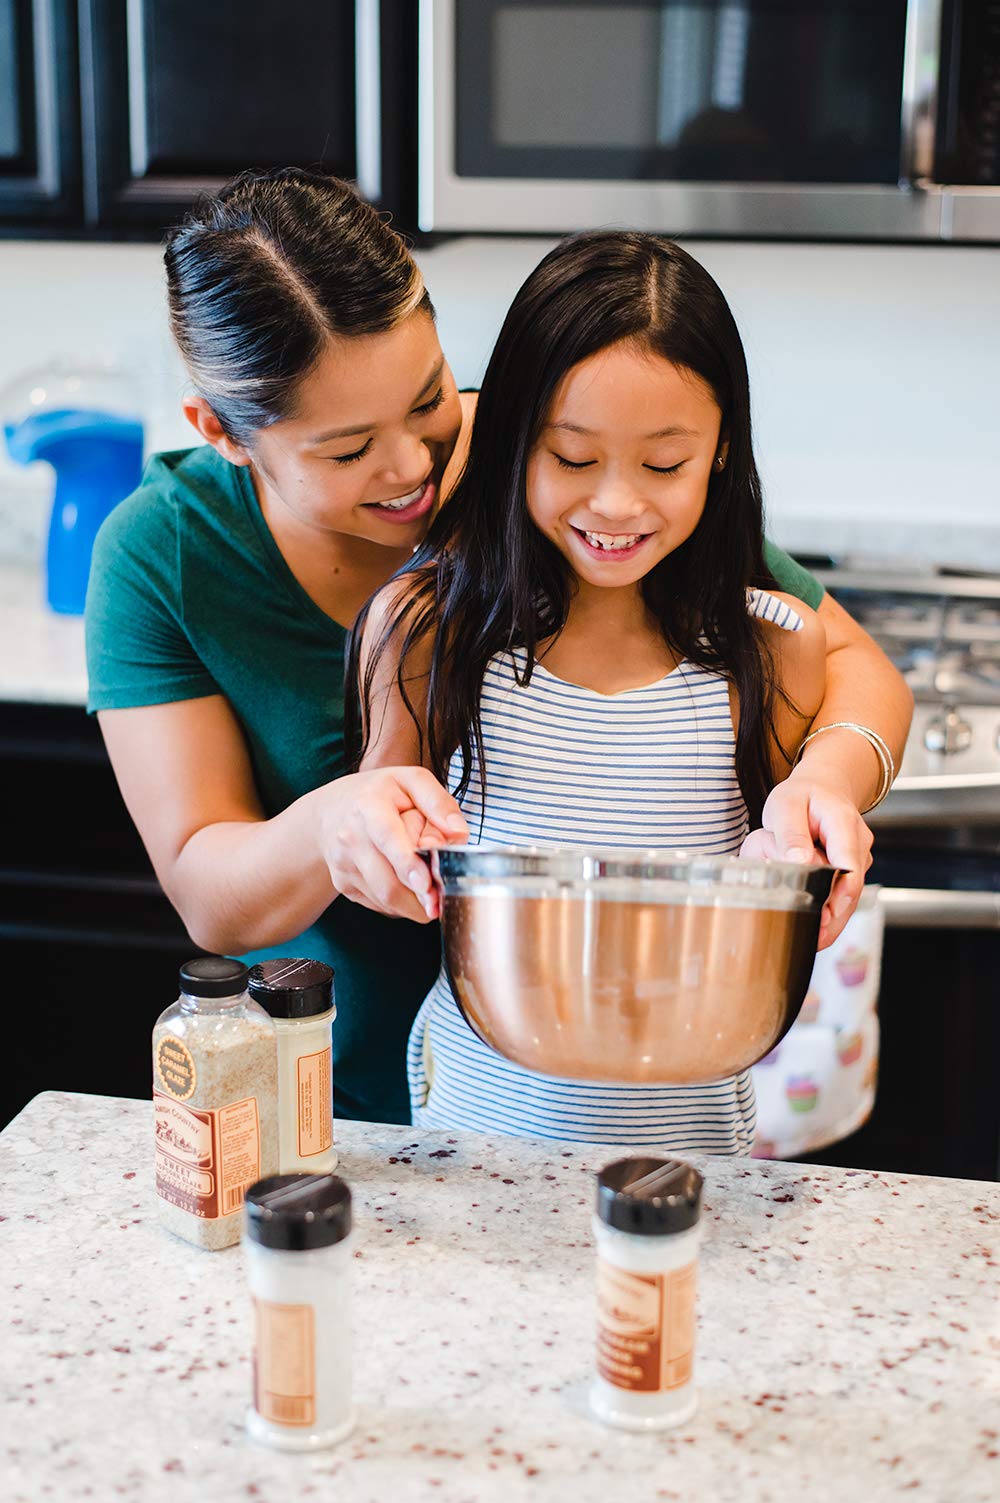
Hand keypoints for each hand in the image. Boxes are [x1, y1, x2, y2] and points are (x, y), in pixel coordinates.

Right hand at [316, 767, 466, 921]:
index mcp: (368, 807)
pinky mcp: (344, 885)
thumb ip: (439, 803)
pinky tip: (408, 884)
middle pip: (388, 882)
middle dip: (420, 898)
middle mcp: (350, 838)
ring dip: (415, 903)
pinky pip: (380, 905)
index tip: (425, 884)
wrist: (331, 810)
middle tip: (443, 900)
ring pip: (385, 901)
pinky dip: (401, 903)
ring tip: (430, 889)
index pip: (387, 838)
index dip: (407, 864)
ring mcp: (344, 865)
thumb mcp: (411, 780)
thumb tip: (459, 834)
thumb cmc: (379, 794)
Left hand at [740, 772, 873, 949]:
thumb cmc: (801, 796)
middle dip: (836, 918)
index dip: (838, 899)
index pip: (849, 867)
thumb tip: (799, 865)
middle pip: (852, 888)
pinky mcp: (854, 866)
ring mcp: (859, 856)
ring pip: (850, 893)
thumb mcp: (785, 806)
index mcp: (843, 823)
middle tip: (814, 941)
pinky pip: (845, 890)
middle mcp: (858, 842)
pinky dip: (832, 907)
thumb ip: (791, 834)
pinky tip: (817, 924)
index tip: (822, 921)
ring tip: (813, 939)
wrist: (822, 786)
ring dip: (834, 916)